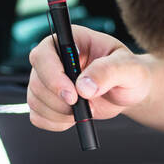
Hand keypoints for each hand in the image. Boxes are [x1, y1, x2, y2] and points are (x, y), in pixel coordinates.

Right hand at [27, 25, 151, 129]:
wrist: (128, 91)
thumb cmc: (129, 73)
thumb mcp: (128, 68)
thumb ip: (108, 72)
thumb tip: (84, 86)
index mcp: (69, 40)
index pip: (43, 55)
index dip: (53, 77)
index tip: (73, 95)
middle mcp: (53, 58)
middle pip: (36, 81)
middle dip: (59, 101)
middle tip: (86, 106)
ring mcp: (47, 80)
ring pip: (35, 100)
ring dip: (59, 114)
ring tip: (86, 110)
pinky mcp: (47, 100)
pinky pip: (37, 116)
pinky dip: (55, 123)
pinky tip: (75, 118)